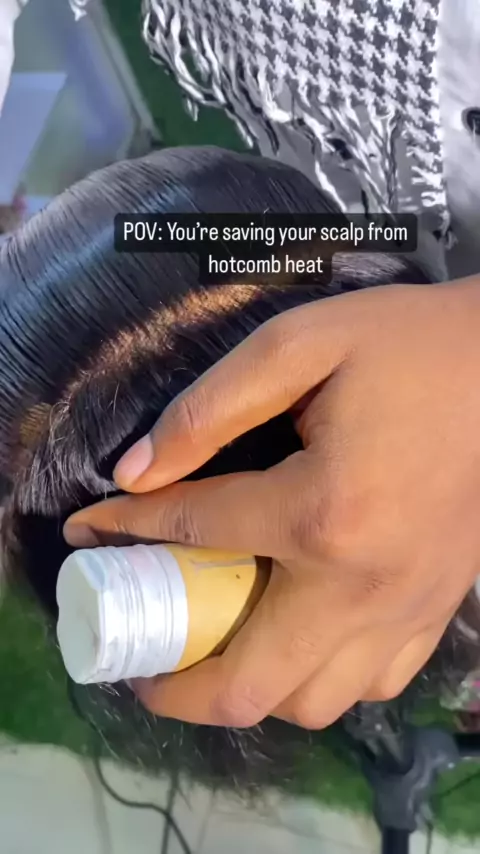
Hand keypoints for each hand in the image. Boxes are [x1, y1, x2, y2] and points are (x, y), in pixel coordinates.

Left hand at [64, 278, 479, 728]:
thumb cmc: (407, 346)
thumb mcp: (301, 343)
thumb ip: (211, 407)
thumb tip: (136, 470)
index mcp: (320, 511)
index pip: (195, 533)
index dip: (127, 532)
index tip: (89, 531)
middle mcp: (362, 584)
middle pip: (248, 683)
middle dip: (175, 686)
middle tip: (143, 658)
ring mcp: (406, 609)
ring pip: (313, 702)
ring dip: (250, 687)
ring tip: (221, 643)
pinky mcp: (437, 608)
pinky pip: (372, 685)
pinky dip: (322, 678)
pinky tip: (301, 632)